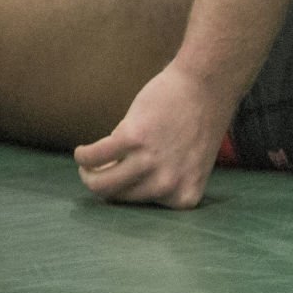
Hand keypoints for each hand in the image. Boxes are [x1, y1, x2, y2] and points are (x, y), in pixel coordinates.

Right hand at [72, 62, 231, 208]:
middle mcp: (168, 185)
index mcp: (184, 196)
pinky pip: (92, 157)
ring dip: (87, 174)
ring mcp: (150, 162)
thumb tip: (111, 187)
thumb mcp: (188, 166)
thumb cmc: (197, 124)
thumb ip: (160, 182)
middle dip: (103, 185)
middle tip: (98, 171)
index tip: (127, 178)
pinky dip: (83, 156)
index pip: (141, 207)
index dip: (129, 191)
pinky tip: (83, 151)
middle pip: (117, 197)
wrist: (209, 86)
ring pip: (99, 184)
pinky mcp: (133, 138)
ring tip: (88, 164)